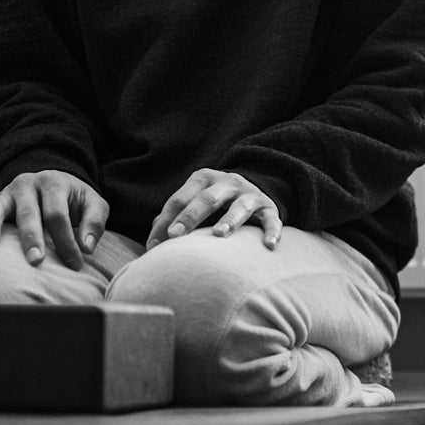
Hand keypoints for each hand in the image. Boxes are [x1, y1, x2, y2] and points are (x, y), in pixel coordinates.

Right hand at [0, 170, 108, 270]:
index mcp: (53, 183)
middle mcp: (26, 185)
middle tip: (36, 261)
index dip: (67, 241)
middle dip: (32, 238)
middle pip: (29, 213)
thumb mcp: (93, 204)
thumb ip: (94, 222)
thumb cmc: (75, 199)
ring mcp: (6, 194)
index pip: (59, 215)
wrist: (53, 181)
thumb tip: (88, 248)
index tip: (76, 264)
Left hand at [146, 169, 281, 250]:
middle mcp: (227, 183)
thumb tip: (152, 242)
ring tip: (220, 234)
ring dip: (230, 220)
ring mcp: (250, 195)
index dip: (166, 220)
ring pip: (240, 207)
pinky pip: (271, 221)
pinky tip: (268, 246)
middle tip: (175, 235)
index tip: (156, 244)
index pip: (180, 199)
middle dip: (189, 217)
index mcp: (203, 179)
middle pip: (207, 199)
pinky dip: (272, 233)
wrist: (255, 189)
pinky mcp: (269, 209)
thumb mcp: (196, 201)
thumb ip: (175, 217)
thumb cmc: (216, 203)